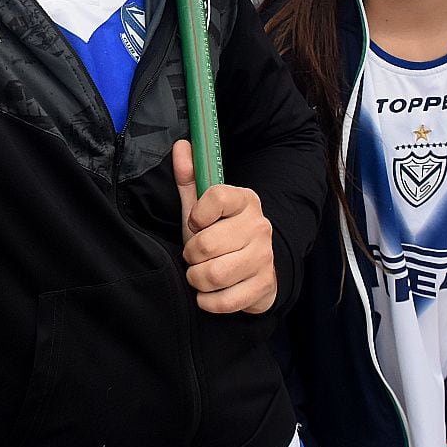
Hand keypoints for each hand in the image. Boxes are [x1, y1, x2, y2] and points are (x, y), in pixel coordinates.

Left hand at [173, 140, 276, 313]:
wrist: (255, 272)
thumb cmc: (221, 237)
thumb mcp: (202, 209)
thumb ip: (190, 178)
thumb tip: (182, 145)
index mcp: (244, 200)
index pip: (215, 196)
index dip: (197, 214)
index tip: (196, 223)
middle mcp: (259, 226)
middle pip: (206, 244)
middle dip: (191, 255)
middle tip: (195, 257)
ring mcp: (265, 257)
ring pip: (213, 274)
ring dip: (197, 279)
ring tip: (200, 275)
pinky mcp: (264, 287)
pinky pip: (224, 301)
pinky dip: (208, 301)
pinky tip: (210, 294)